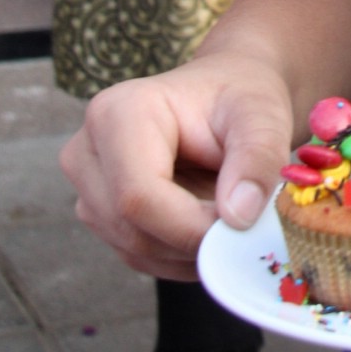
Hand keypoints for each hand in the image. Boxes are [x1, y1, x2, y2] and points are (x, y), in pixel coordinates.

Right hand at [60, 49, 294, 280]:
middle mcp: (88, 152)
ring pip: (136, 250)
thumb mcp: (262, 115)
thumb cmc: (240, 98)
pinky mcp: (102, 216)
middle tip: (246, 221)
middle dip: (195, 240)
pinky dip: (183, 254)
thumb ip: (257, 159)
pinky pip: (141, 257)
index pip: (138, 196)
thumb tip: (238, 217)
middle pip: (132, 230)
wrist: (226, 94)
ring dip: (192, 248)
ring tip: (230, 208)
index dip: (191, 226)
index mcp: (117, 114)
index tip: (243, 226)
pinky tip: (210, 222)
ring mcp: (89, 188)